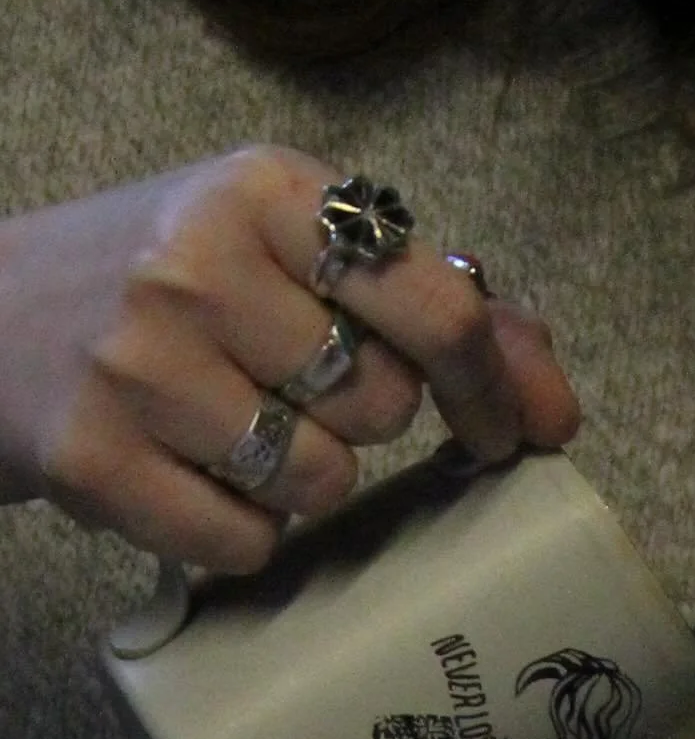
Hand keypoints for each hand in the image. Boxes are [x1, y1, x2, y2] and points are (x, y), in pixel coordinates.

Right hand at [0, 144, 581, 571]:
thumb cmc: (171, 290)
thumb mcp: (289, 252)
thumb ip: (433, 310)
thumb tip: (555, 402)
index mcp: (267, 194)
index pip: (438, 304)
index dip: (490, 386)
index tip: (503, 431)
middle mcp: (198, 264)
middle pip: (381, 408)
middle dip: (358, 419)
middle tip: (286, 389)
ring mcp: (140, 364)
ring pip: (320, 483)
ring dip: (298, 480)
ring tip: (231, 433)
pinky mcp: (95, 459)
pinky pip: (245, 543)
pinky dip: (238, 534)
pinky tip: (192, 480)